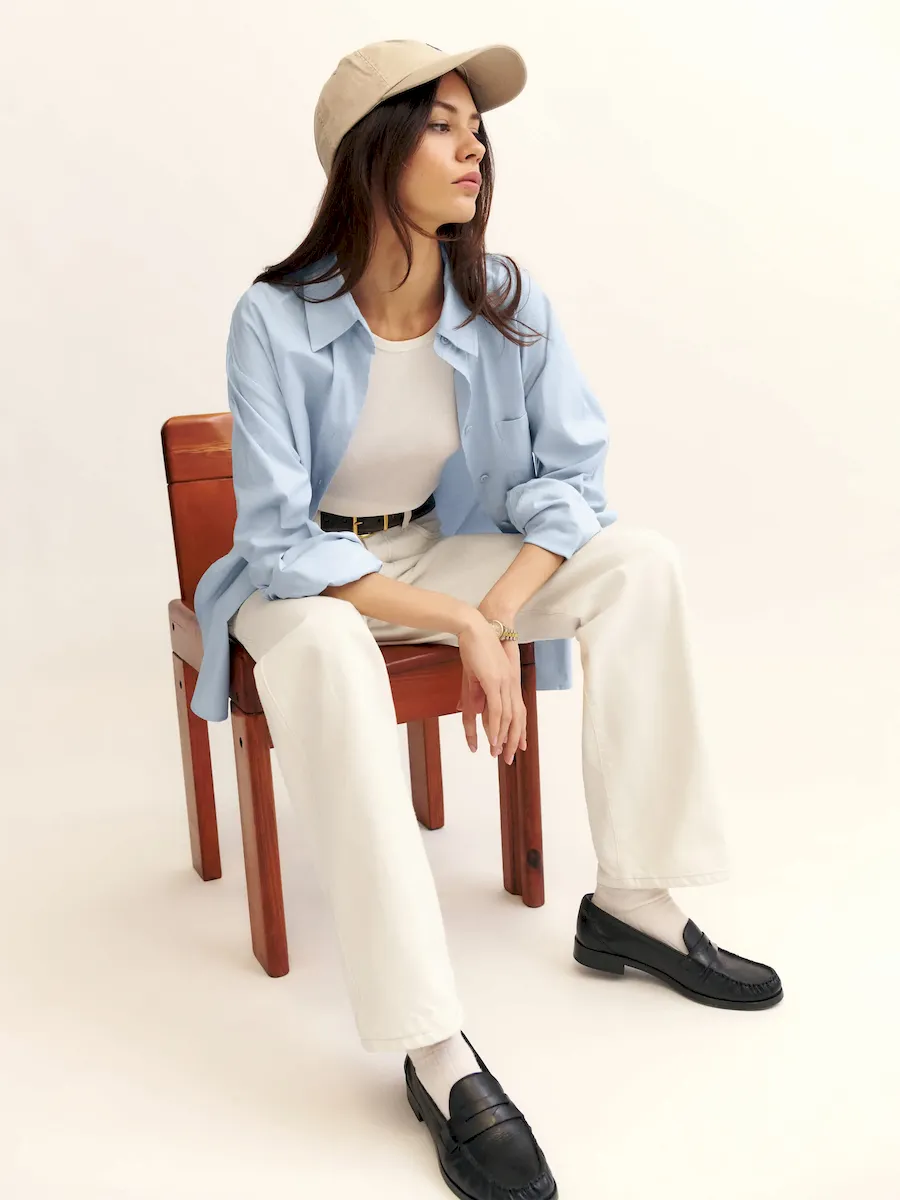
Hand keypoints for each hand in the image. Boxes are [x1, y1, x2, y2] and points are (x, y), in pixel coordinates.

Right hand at [456, 609, 526, 765]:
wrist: (474, 627)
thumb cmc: (474, 646)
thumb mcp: (475, 674)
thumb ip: (474, 693)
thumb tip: (468, 709)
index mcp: (509, 682)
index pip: (518, 711)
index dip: (519, 730)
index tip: (518, 746)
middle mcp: (511, 684)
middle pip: (516, 718)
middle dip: (513, 740)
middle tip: (509, 758)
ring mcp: (505, 683)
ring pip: (508, 718)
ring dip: (503, 738)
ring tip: (498, 753)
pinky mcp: (495, 682)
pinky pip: (498, 709)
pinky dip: (497, 726)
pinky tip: (493, 738)